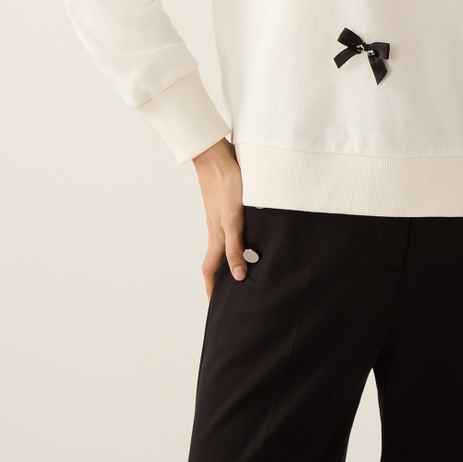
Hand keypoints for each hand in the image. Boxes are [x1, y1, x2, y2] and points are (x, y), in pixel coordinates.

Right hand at [193, 137, 245, 300]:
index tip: (214, 305)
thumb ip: (235, 247)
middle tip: (232, 290)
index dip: (211, 289)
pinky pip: (231, 227)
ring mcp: (220, 215)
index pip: (210, 269)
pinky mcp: (227, 203)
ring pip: (225, 242)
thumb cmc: (225, 185)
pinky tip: (252, 234)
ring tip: (245, 265)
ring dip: (231, 256)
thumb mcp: (233, 220)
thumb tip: (237, 275)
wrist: (217, 156)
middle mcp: (216, 228)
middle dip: (222, 276)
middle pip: (216, 258)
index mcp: (216, 236)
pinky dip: (238, 238)